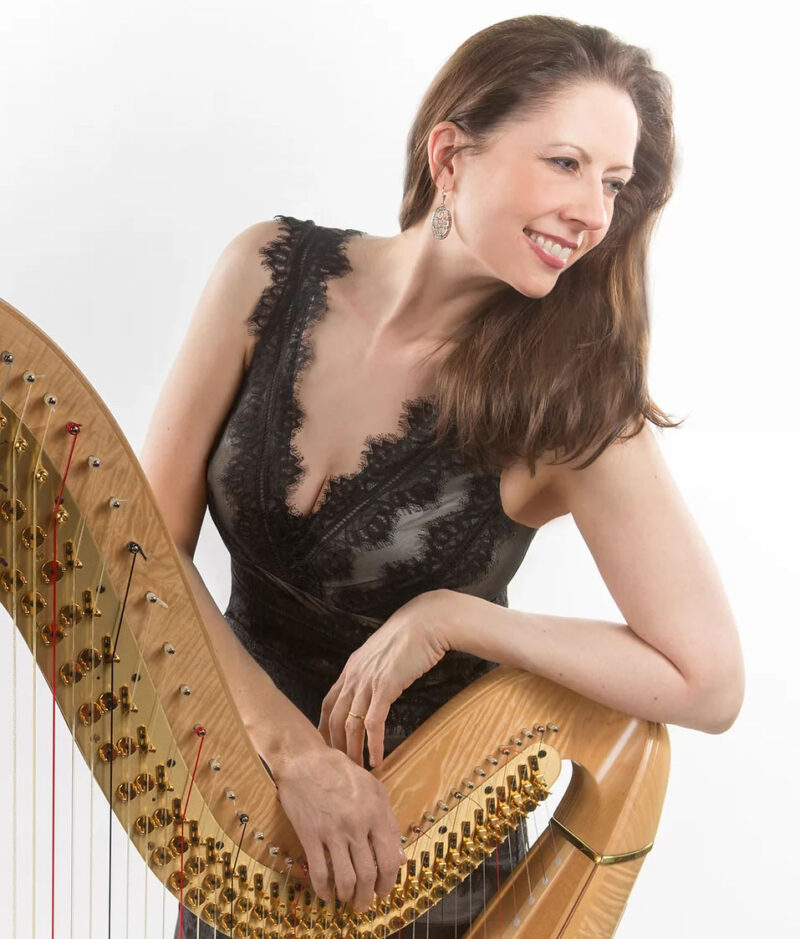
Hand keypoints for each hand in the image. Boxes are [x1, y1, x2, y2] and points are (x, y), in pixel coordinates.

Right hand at [271, 746, 406, 911]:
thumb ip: (388, 820)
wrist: (304, 761)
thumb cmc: (341, 771)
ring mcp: (332, 832)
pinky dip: (323, 890)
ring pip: (345, 878)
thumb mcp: (373, 788)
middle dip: (367, 896)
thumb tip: (398, 856)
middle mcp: (356, 825)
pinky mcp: (310, 835)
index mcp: (376, 812)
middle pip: (367, 875)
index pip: (388, 860)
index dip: (388, 882)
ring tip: (347, 900)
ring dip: (348, 896)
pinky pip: (319, 872)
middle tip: (364, 904)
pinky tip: (326, 894)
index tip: (384, 891)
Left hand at [318, 589, 449, 768]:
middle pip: (334, 718)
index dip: (324, 727)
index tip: (326, 747)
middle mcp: (354, 675)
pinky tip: (377, 759)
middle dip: (335, 746)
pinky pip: (374, 723)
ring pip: (350, 724)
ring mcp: (368, 681)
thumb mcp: (383, 654)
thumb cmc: (410, 637)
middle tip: (338, 768)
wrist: (427, 622)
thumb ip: (373, 671)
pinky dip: (373, 744)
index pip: (329, 703)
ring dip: (352, 751)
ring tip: (356, 771)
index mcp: (352, 668)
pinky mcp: (385, 686)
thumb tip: (374, 689)